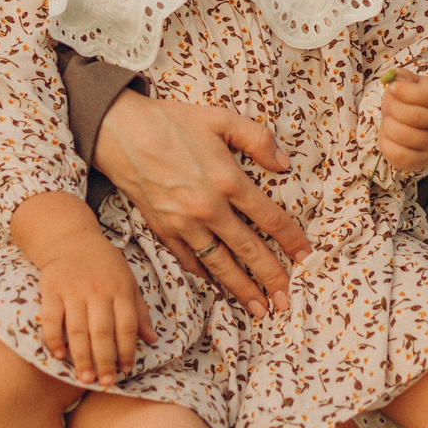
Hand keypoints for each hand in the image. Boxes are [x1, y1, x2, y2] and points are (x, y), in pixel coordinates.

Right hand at [13, 192, 156, 386]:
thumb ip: (139, 312)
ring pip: (78, 329)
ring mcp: (73, 290)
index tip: (125, 371)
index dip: (126, 351)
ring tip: (85, 378)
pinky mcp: (51, 289)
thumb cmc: (105, 265)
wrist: (71, 239)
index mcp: (120, 289)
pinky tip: (59, 355)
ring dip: (82, 357)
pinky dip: (54, 338)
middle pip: (102, 332)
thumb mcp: (129, 282)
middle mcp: (98, 290)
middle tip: (106, 382)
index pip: (126, 326)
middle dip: (105, 360)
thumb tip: (152, 340)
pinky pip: (52, 318)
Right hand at [94, 92, 308, 316]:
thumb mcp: (221, 119)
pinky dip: (206, 276)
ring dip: (242, 289)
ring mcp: (184, 223)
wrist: (121, 132)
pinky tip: (219, 286)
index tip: (305, 257)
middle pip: (249, 250)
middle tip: (286, 299)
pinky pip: (189, 261)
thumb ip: (257, 139)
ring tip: (259, 308)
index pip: (270, 218)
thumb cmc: (172, 122)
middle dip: (271, 277)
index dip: (291, 240)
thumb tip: (284, 164)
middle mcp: (208, 208)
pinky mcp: (163, 230)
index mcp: (228, 180)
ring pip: (220, 264)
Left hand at [376, 68, 427, 174]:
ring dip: (389, 127)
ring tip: (388, 123)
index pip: (427, 96)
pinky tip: (387, 138)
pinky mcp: (423, 160)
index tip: (391, 89)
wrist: (415, 126)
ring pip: (407, 136)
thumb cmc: (408, 102)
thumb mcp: (407, 85)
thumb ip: (402, 79)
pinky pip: (402, 156)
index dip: (405, 92)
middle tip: (388, 107)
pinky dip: (387, 145)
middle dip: (393, 109)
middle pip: (415, 116)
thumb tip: (396, 79)